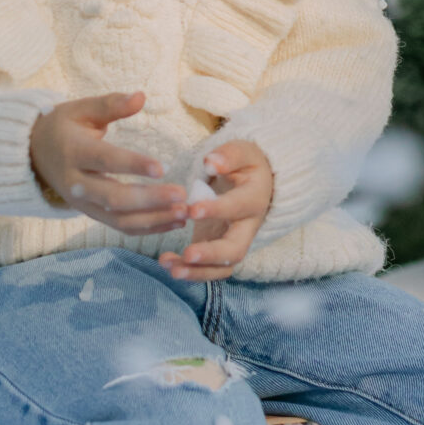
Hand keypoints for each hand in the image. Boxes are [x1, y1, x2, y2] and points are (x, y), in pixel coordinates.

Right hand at [29, 90, 189, 239]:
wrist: (33, 155)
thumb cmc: (63, 127)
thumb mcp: (81, 109)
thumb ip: (111, 104)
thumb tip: (141, 96)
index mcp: (74, 152)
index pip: (105, 160)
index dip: (132, 165)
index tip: (161, 168)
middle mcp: (76, 183)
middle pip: (113, 198)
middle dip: (149, 200)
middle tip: (181, 196)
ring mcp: (83, 204)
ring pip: (119, 220)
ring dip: (153, 220)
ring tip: (184, 213)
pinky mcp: (91, 215)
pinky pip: (121, 227)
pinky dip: (148, 229)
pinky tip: (173, 222)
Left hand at [157, 140, 273, 282]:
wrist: (256, 183)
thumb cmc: (245, 165)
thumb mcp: (243, 152)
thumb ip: (229, 156)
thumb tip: (212, 162)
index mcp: (254, 198)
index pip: (238, 207)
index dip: (217, 210)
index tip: (192, 209)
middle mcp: (248, 226)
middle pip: (236, 250)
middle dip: (211, 254)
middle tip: (187, 254)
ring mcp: (234, 242)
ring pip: (222, 267)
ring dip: (197, 272)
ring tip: (171, 268)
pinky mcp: (219, 250)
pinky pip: (208, 269)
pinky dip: (190, 271)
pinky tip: (167, 263)